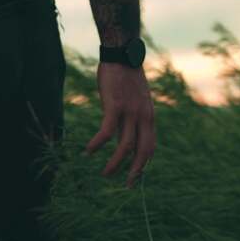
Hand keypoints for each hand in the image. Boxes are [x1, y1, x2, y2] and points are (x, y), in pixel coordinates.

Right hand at [86, 62, 155, 187]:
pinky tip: (88, 151)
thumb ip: (132, 120)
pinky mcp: (115, 105)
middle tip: (127, 186)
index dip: (144, 165)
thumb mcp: (136, 101)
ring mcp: (130, 112)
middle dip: (135, 171)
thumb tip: (122, 139)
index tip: (135, 177)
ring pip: (125, 146)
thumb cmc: (126, 78)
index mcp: (149, 117)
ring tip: (105, 174)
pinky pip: (107, 131)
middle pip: (143, 151)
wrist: (122, 54)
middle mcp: (143, 117)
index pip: (150, 147)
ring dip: (115, 163)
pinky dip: (98, 144)